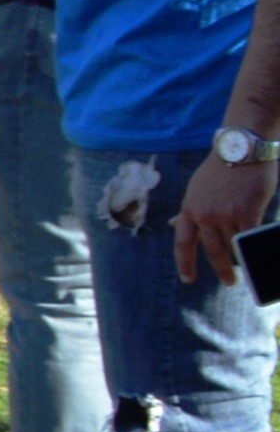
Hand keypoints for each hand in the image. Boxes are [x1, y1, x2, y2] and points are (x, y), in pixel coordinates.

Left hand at [176, 146, 274, 287]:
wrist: (241, 149)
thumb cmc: (220, 169)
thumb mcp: (195, 189)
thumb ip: (188, 209)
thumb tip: (173, 224)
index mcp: (189, 209)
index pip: (182, 243)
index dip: (184, 263)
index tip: (187, 279)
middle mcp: (204, 214)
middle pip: (211, 251)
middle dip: (220, 270)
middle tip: (229, 282)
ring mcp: (225, 213)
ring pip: (233, 245)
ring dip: (241, 258)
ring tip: (248, 269)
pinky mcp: (247, 211)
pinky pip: (250, 238)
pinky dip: (254, 248)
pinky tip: (259, 255)